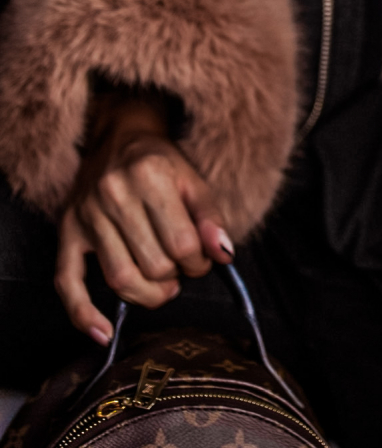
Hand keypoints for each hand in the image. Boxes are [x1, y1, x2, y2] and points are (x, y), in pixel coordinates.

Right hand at [56, 94, 233, 344]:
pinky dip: (83, 313)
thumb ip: (211, 216)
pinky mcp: (66, 231)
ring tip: (162, 288)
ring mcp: (86, 215)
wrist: (118, 138)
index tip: (201, 260)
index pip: (181, 243)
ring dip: (147, 295)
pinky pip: (68, 282)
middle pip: (152, 264)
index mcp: (150, 176)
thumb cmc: (161, 163)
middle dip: (176, 277)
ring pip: (119, 278)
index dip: (199, 262)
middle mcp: (113, 194)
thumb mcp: (193, 179)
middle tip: (183, 270)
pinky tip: (102, 332)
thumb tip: (225, 255)